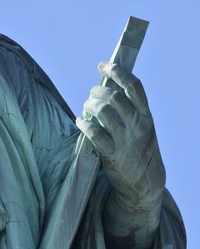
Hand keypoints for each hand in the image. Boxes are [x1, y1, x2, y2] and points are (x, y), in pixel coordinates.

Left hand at [76, 61, 164, 209]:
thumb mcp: (145, 130)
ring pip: (103, 111)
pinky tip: (79, 122)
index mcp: (146, 116)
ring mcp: (125, 140)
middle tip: (91, 94)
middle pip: (114, 96)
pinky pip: (95, 134)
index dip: (117, 71)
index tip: (103, 65)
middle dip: (97, 91)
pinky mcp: (112, 155)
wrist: (146, 183)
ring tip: (86, 107)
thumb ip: (132, 113)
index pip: (133, 86)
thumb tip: (110, 93)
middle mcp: (137, 124)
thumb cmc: (142, 152)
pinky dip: (84, 124)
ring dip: (89, 105)